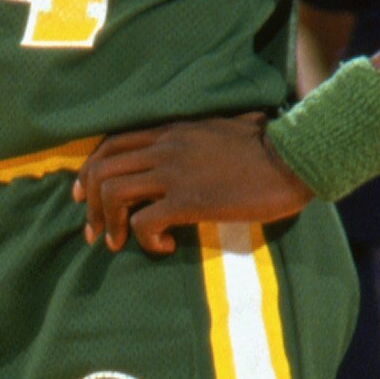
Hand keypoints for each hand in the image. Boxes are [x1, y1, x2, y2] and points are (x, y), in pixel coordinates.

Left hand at [76, 115, 308, 254]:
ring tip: (118, 244)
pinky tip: (162, 248)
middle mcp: (165, 148)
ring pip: (113, 193)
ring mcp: (175, 173)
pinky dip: (144, 239)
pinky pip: (145, 222)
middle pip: (102, 170)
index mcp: (170, 131)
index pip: (111, 144)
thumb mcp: (225, 131)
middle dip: (90, 205)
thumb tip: (215, 141)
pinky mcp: (190, 200)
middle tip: (95, 232)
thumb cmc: (268, 148)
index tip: (85, 196)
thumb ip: (204, 136)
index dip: (89, 172)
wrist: (294, 158)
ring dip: (109, 223)